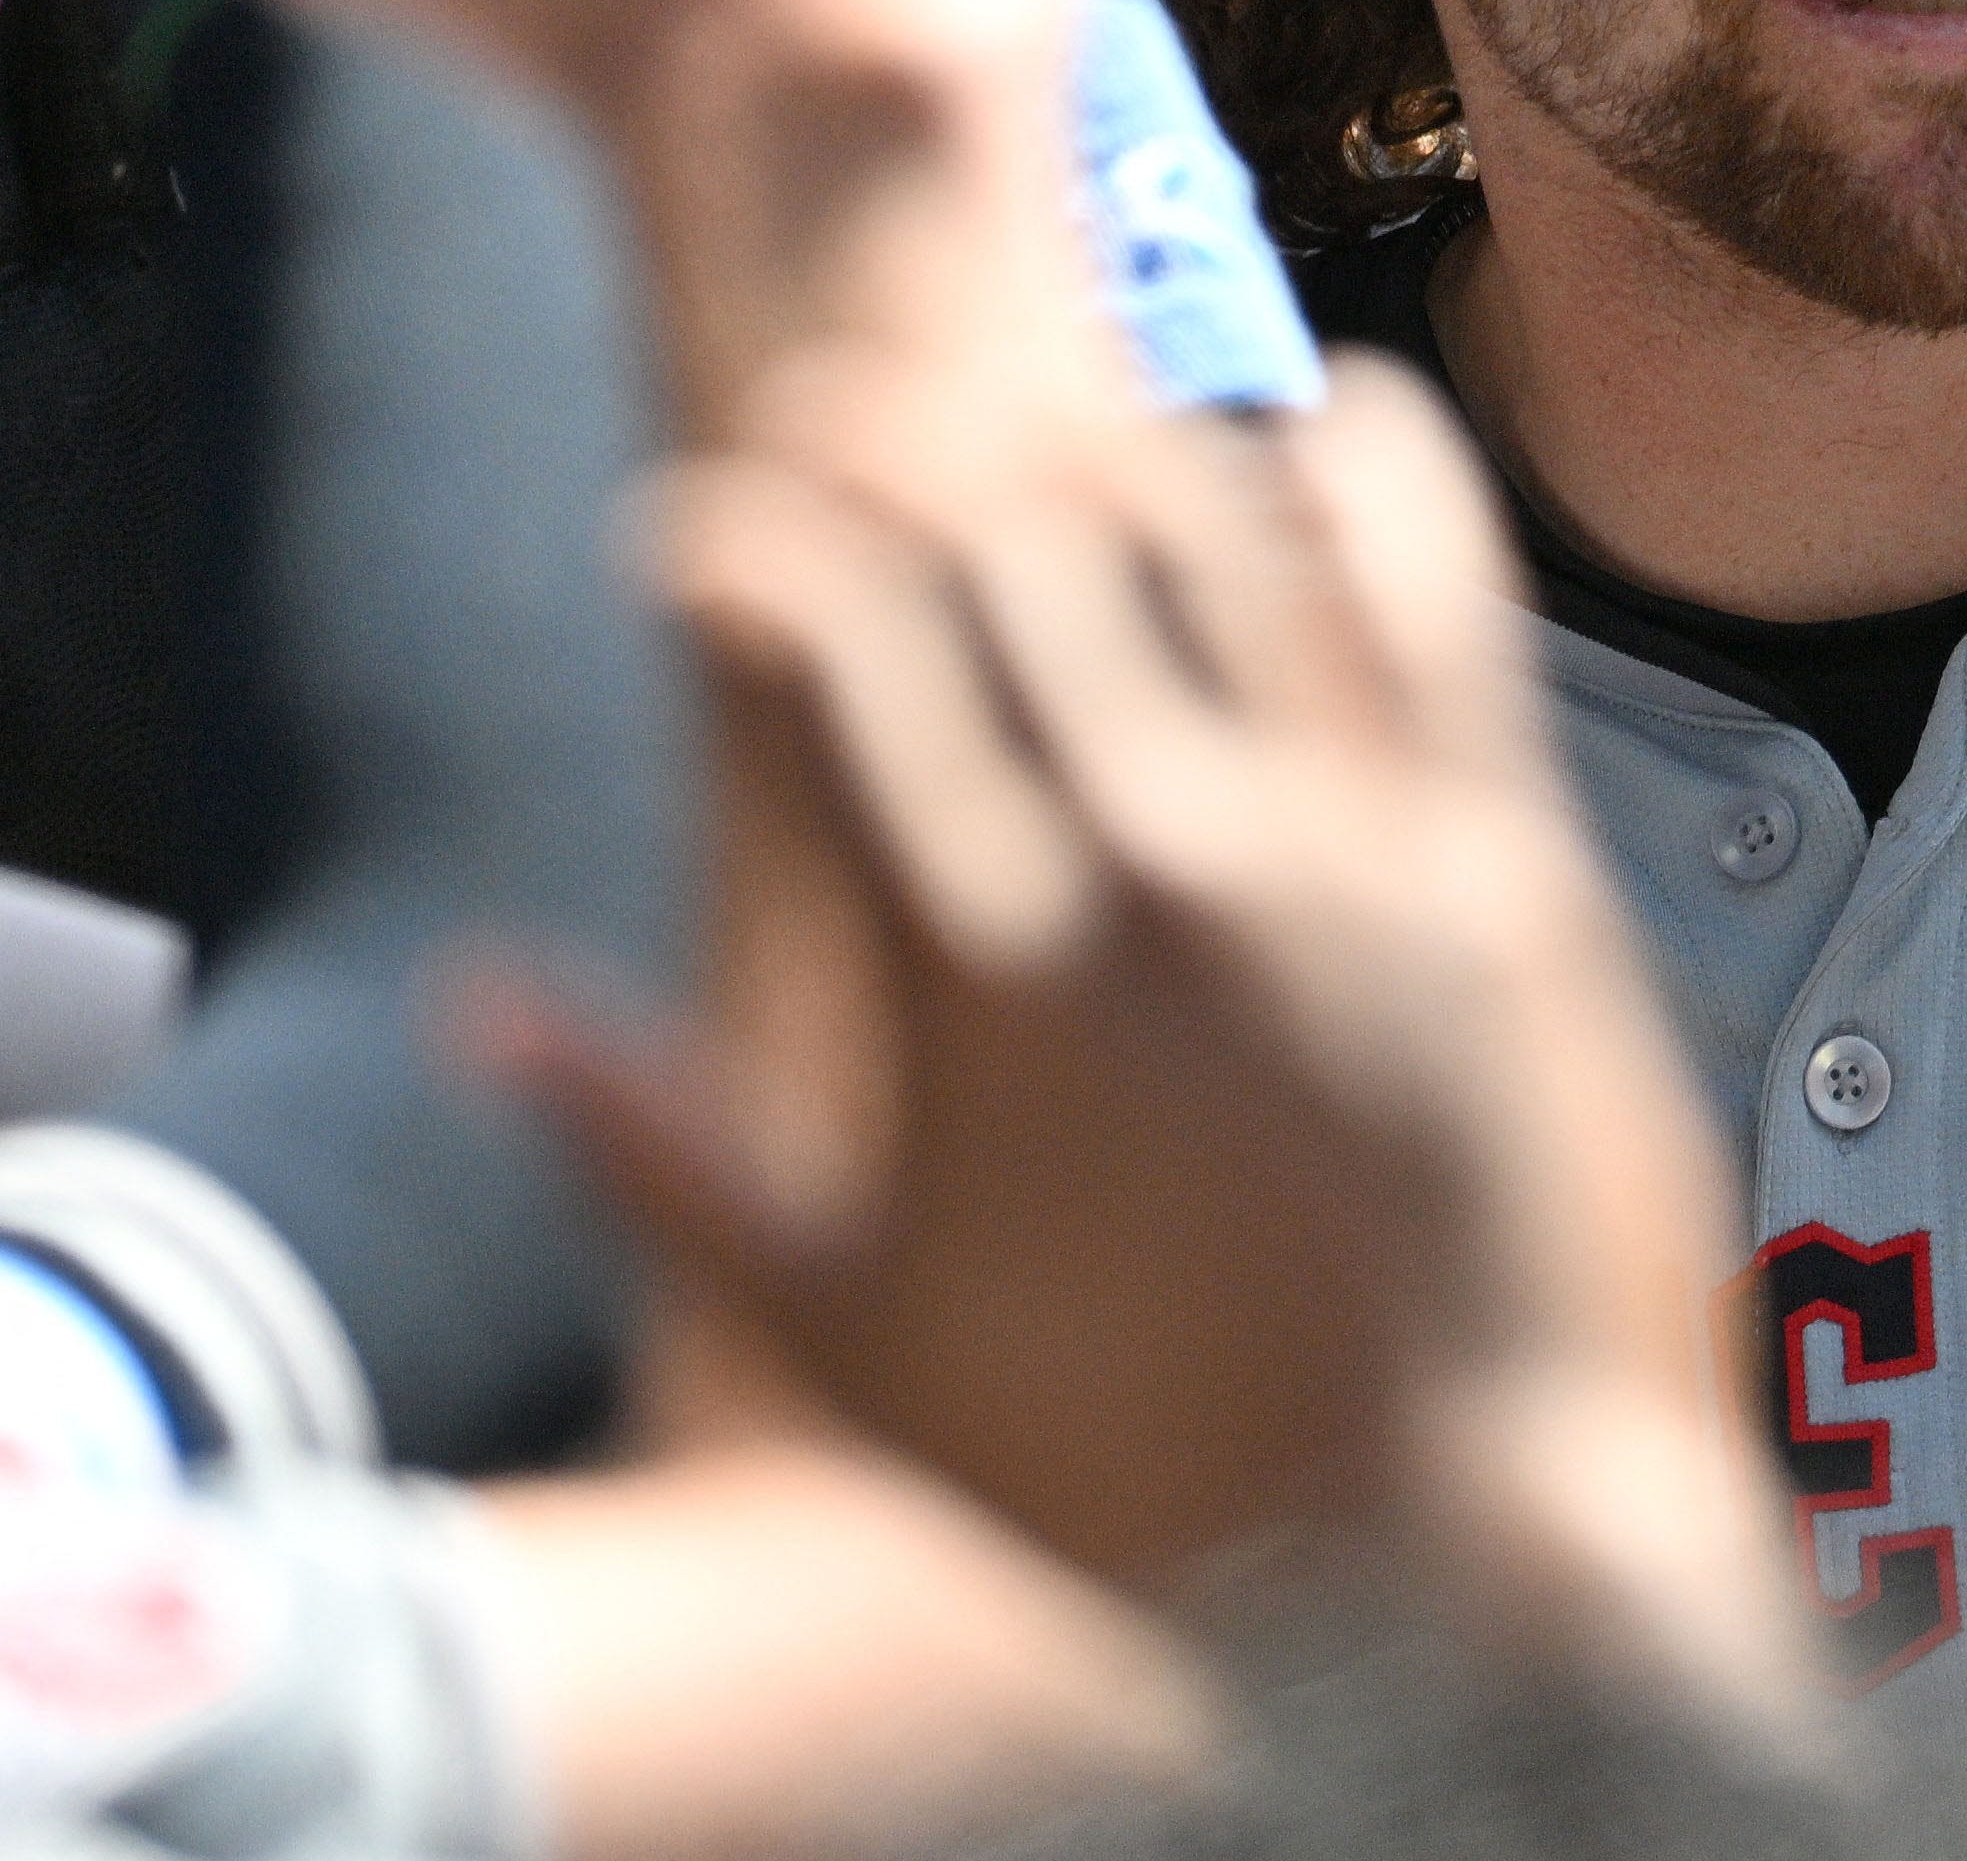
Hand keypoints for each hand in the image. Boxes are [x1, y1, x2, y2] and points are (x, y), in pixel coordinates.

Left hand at [0, 0, 200, 916]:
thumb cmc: (192, 785)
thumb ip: (121, 520)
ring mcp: (18, 391)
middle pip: (47, 108)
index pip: (136, 144)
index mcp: (200, 363)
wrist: (185, 899)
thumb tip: (42, 535)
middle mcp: (118, 350)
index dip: (92, 12)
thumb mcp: (202, 608)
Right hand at [489, 372, 1806, 1721]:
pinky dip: (1351, 460)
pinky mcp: (1497, 846)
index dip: (729, 535)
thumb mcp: (836, 1331)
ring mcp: (1351, 843)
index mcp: (987, 965)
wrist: (1445, 1538)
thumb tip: (469, 1002)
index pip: (828, 626)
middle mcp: (1169, 868)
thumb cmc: (1126, 1467)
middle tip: (829, 434)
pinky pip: (1428, 575)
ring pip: (1208, 510)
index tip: (688, 541)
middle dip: (880, 438)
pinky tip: (1284, 428)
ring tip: (1020, 427)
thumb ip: (643, 1149)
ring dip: (1089, 427)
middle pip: (1002, 524)